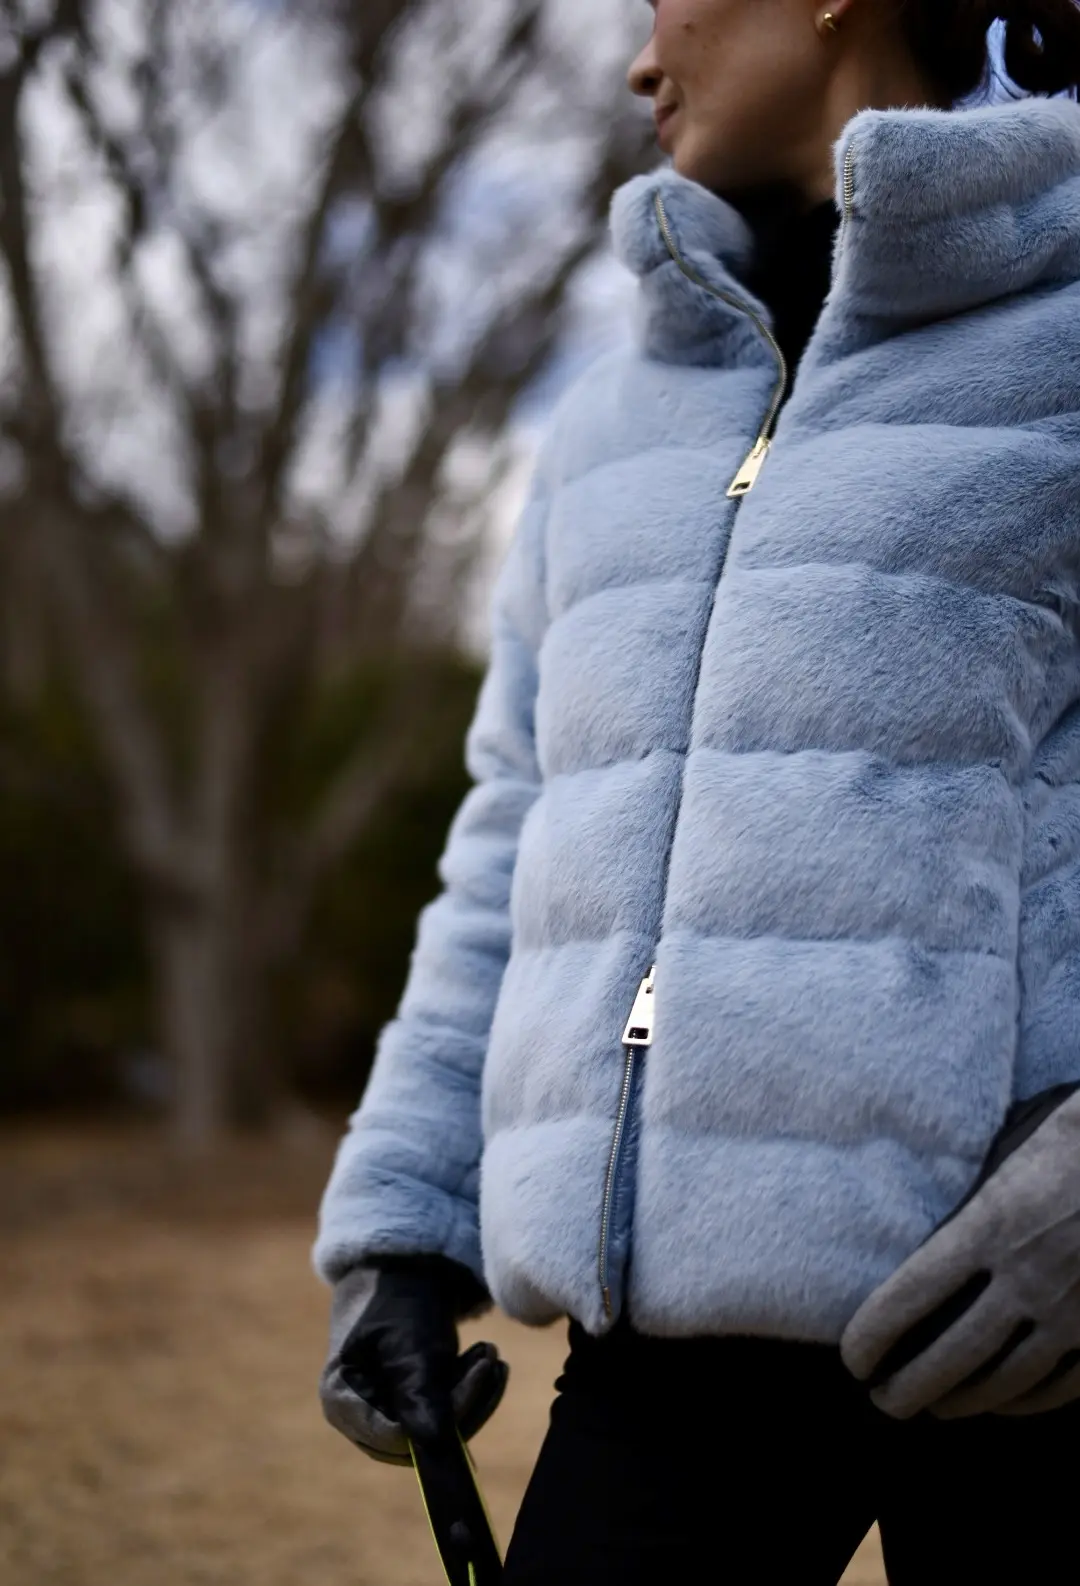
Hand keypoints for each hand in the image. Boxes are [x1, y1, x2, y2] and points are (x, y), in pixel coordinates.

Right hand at [319, 1256, 508, 1464]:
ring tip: (491, 1353)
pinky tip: (484, 1360)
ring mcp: (380, 1413)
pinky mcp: (404, 1406)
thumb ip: (419, 1392)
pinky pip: (439, 1417)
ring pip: (434, 1431)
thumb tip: (436, 1449)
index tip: (481, 1375)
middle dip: (462, 1404)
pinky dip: (466, 1391)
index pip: (396, 1437)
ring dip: (471, 1396)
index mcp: (341, 1401)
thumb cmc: (395, 1297)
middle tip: (493, 1361)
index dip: (442, 1417)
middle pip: (417, 1440)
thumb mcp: (408, 1340)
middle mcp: (357, 1417)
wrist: (399, 1266)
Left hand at [841, 1084, 1079, 1419]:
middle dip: (909, 1387)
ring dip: (965, 1401)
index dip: (874, 1334)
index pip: (911, 1295)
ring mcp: (1071, 1311)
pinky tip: (1005, 1403)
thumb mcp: (1011, 1153)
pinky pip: (1060, 1384)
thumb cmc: (1072, 1142)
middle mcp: (1027, 1277)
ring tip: (936, 1406)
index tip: (854, 1357)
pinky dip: (1026, 1402)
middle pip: (953, 1354)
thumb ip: (972, 1199)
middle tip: (883, 1399)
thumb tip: (923, 1230)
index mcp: (990, 1225)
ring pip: (1007, 1380)